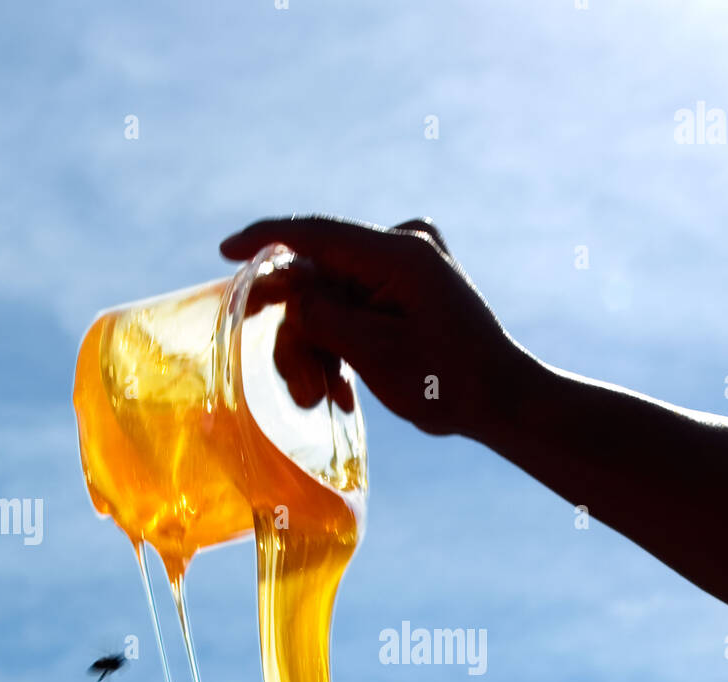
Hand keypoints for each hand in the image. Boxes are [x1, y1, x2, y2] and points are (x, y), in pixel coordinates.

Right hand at [219, 213, 531, 440]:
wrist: (503, 402)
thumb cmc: (447, 384)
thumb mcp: (374, 354)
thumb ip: (322, 314)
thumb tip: (288, 289)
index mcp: (398, 253)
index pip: (315, 234)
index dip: (265, 242)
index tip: (224, 251)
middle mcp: (402, 248)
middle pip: (318, 278)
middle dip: (299, 333)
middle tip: (297, 388)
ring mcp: (406, 268)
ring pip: (330, 299)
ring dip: (317, 350)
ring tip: (320, 400)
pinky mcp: (406, 290)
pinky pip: (353, 308)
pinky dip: (340, 347)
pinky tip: (341, 393)